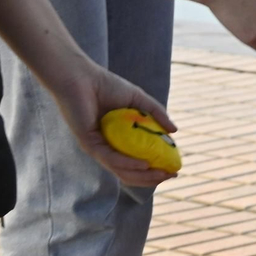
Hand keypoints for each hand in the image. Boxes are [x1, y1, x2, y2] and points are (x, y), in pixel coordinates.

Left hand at [49, 63, 178, 187]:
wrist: (81, 77)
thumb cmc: (106, 85)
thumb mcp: (138, 99)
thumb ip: (156, 114)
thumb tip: (174, 131)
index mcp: (117, 140)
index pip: (136, 162)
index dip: (155, 169)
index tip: (174, 170)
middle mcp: (107, 148)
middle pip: (130, 172)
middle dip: (152, 178)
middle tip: (171, 176)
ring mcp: (97, 148)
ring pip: (121, 170)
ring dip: (143, 176)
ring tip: (162, 174)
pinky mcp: (89, 144)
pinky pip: (111, 158)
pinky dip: (128, 163)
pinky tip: (144, 164)